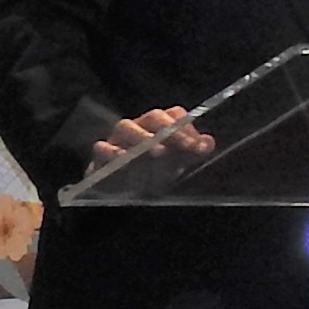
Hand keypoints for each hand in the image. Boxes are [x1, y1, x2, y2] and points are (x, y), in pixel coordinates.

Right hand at [86, 106, 208, 172]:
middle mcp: (140, 127)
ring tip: (157, 151)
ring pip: (126, 127)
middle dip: (170, 130)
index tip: (199, 147)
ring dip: (142, 137)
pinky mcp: (100, 155)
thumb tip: (208, 142)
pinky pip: (101, 147)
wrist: (120, 192)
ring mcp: (118, 139)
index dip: (188, 128)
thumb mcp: (176, 165)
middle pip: (153, 117)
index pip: (175, 115)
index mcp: (160, 126)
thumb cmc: (151, 173)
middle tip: (183, 147)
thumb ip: (192, 153)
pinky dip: (112, 151)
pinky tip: (124, 158)